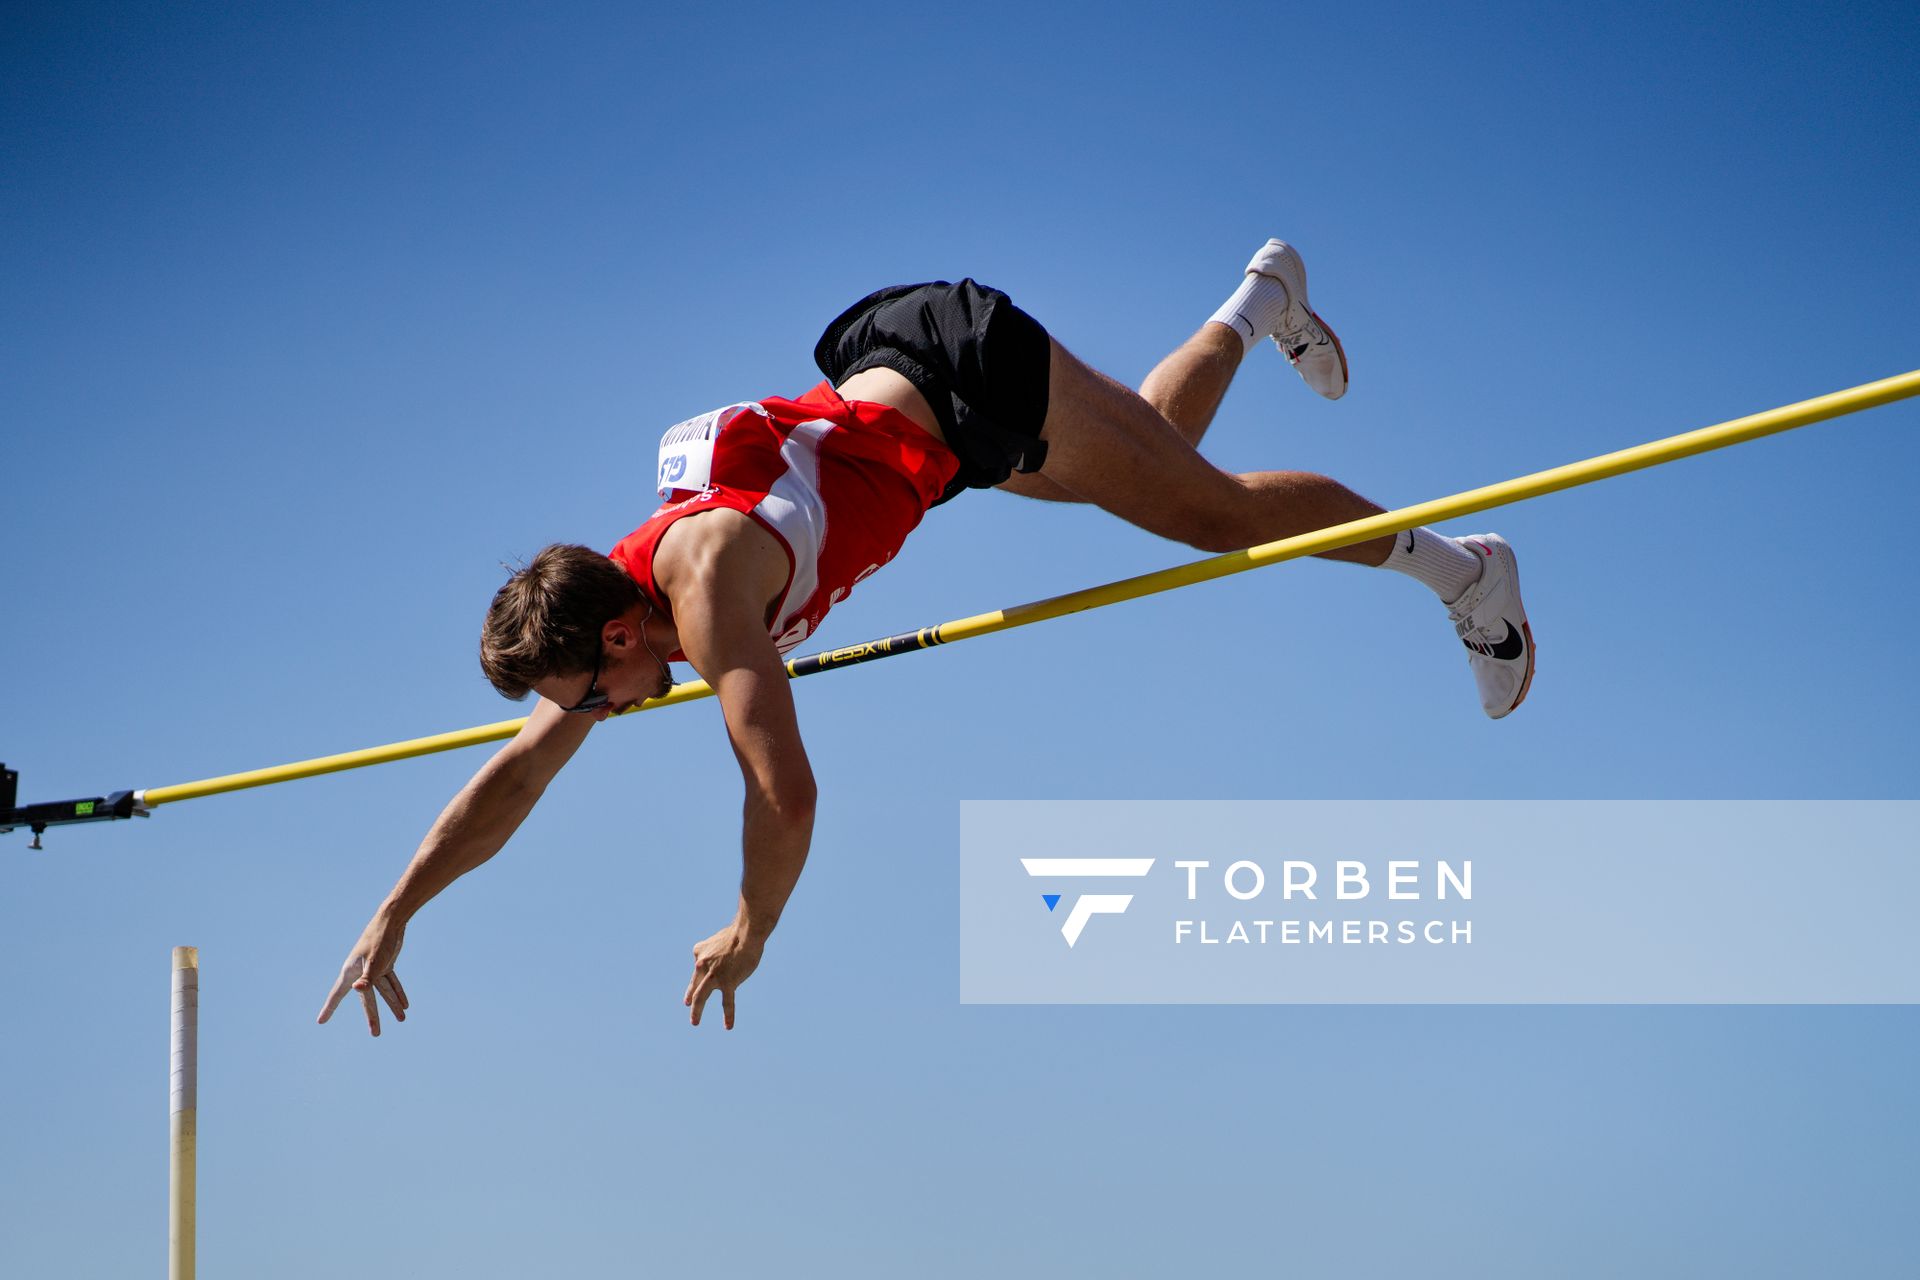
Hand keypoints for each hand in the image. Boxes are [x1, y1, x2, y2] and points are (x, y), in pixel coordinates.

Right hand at [316, 909, 410, 1036]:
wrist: (392, 921)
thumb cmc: (379, 940)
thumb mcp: (374, 961)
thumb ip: (367, 977)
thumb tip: (358, 989)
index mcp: (351, 972)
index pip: (337, 994)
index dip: (329, 1008)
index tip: (320, 1021)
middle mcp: (360, 972)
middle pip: (367, 999)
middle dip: (373, 1016)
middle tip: (376, 1034)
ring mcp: (373, 969)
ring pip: (383, 991)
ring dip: (393, 1004)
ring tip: (402, 1019)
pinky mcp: (385, 964)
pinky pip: (391, 982)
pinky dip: (398, 992)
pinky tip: (405, 1004)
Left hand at [683, 920, 764, 1029]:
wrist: (746, 933)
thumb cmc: (737, 934)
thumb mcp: (718, 939)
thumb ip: (715, 950)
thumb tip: (719, 956)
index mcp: (700, 954)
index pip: (697, 969)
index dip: (696, 979)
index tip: (694, 987)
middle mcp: (703, 965)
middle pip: (694, 985)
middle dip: (690, 997)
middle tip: (687, 1005)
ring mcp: (714, 975)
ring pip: (701, 996)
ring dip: (696, 1010)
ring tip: (694, 1022)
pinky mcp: (727, 983)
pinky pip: (727, 1002)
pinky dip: (728, 1015)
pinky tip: (728, 1026)